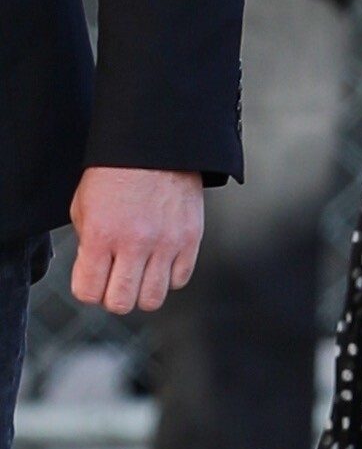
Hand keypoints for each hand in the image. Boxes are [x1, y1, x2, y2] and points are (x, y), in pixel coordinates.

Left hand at [69, 167, 204, 312]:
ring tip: (140, 272)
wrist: (154, 145)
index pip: (88, 292)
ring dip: (142, 290)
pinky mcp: (190, 239)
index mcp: (102, 235)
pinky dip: (168, 276)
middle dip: (114, 296)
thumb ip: (87, 245)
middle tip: (115, 280)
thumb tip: (96, 274)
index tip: (92, 280)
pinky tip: (160, 259)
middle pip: (121, 303)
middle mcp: (134, 243)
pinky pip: (179, 280)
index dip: (87, 289)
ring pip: (152, 299)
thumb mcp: (84, 206)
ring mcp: (166, 243)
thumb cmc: (115, 173)